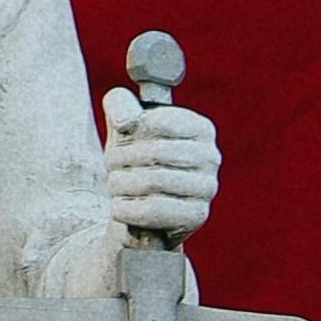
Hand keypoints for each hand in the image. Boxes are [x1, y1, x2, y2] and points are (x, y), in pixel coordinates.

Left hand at [101, 86, 219, 242]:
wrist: (145, 204)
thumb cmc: (137, 155)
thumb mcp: (126, 123)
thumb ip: (119, 104)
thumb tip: (125, 121)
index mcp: (201, 128)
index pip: (157, 122)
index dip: (128, 132)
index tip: (119, 138)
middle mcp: (211, 157)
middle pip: (153, 153)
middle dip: (121, 158)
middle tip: (109, 164)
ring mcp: (207, 188)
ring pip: (150, 182)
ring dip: (120, 184)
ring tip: (114, 184)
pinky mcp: (196, 216)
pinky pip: (153, 211)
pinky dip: (127, 208)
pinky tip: (119, 206)